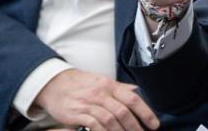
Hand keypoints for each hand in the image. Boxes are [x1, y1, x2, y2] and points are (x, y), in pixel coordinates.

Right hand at [33, 69, 158, 130]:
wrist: (53, 83)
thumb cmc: (80, 84)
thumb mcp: (101, 81)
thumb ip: (119, 88)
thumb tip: (137, 91)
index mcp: (110, 84)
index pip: (133, 99)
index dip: (146, 113)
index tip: (154, 124)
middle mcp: (100, 93)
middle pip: (123, 111)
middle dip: (135, 126)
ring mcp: (88, 103)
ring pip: (110, 120)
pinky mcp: (77, 113)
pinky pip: (94, 125)